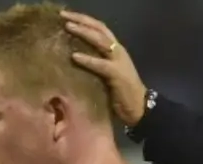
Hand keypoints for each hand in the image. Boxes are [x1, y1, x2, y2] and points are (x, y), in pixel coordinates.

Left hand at [60, 10, 147, 125]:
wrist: (139, 108)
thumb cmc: (120, 92)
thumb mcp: (106, 73)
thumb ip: (95, 62)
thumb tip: (71, 57)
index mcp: (115, 49)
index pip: (99, 28)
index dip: (84, 20)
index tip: (66, 15)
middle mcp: (118, 51)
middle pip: (99, 28)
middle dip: (81, 20)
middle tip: (63, 15)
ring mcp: (119, 61)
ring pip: (101, 40)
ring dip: (83, 32)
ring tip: (68, 27)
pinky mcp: (117, 74)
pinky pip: (100, 64)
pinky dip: (87, 59)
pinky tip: (75, 57)